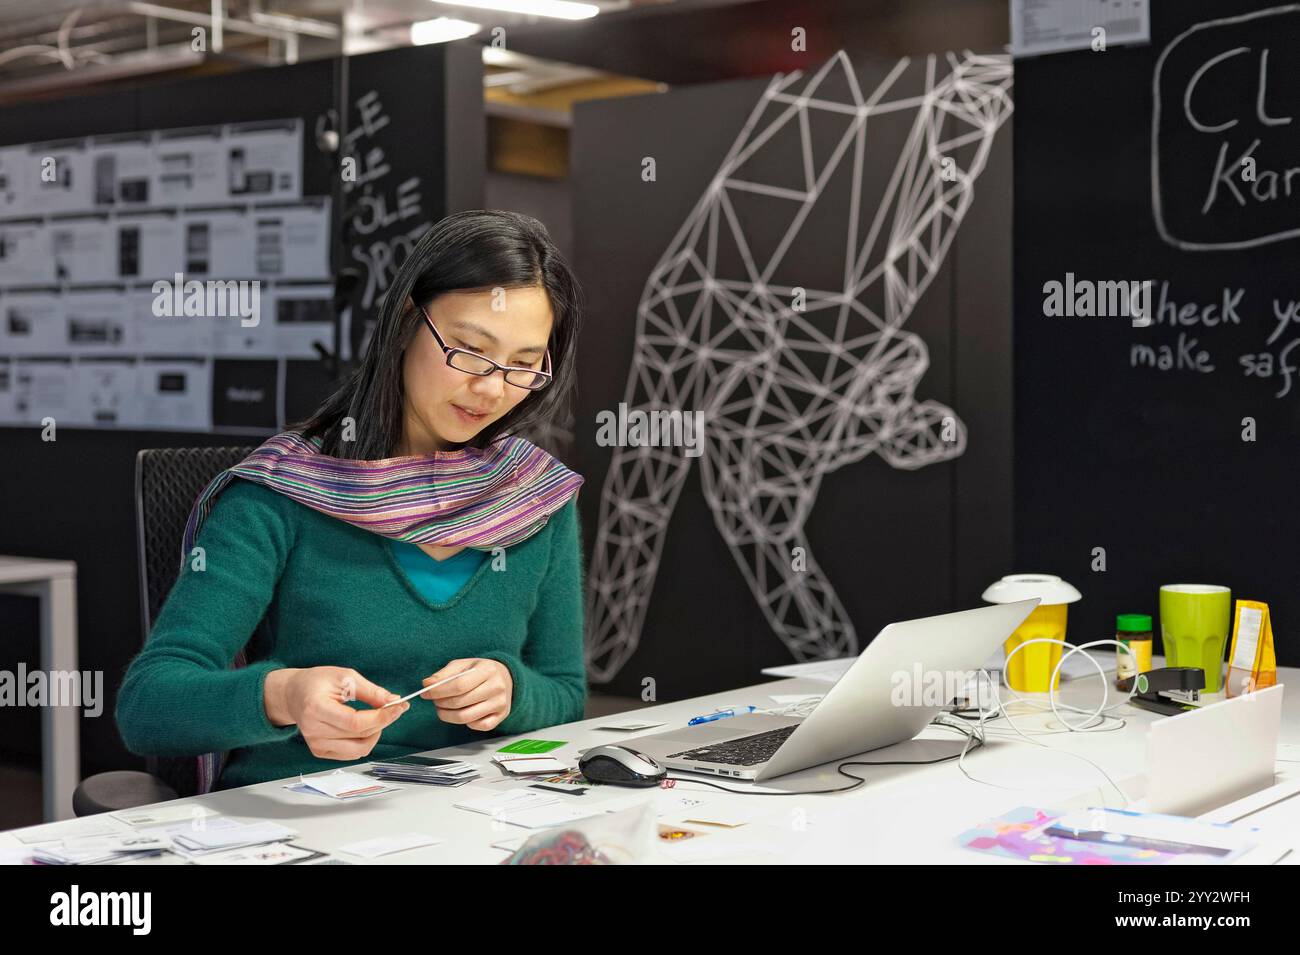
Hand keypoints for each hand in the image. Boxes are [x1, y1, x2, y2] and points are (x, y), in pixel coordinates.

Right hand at [265, 666, 408, 760]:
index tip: (398, 707)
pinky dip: (364, 741)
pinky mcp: (320, 752)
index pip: (354, 722)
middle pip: (359, 735)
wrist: (294, 694)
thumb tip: (394, 702)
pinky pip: (352, 754)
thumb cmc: (317, 682)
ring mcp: (316, 745)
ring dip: (375, 734)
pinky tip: (363, 726)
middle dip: (383, 722)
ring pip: (359, 749)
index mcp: (316, 708)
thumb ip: (371, 691)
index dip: (380, 717)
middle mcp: (313, 731)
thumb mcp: (346, 677)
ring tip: (375, 717)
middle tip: (393, 707)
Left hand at [420, 658, 512, 730]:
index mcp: (487, 670)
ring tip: (443, 709)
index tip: (426, 694)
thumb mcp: (463, 665)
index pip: (459, 685)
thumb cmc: (480, 671)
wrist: (505, 677)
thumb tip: (427, 684)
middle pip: (460, 702)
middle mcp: (496, 687)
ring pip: (466, 717)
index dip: (439, 692)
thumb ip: (444, 674)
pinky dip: (465, 723)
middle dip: (441, 704)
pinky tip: (462, 713)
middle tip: (435, 701)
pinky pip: (477, 726)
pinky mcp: (501, 716)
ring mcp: (500, 703)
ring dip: (448, 716)